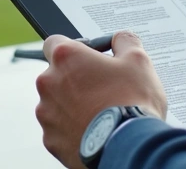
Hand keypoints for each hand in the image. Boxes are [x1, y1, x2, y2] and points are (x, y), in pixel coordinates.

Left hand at [35, 32, 167, 168]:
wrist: (129, 146)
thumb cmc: (132, 102)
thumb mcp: (138, 61)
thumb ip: (125, 41)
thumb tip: (121, 39)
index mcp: (66, 58)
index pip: (55, 42)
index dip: (73, 49)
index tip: (87, 58)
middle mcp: (49, 83)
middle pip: (56, 74)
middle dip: (75, 79)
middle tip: (101, 88)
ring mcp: (47, 113)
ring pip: (56, 103)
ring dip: (73, 105)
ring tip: (100, 113)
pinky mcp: (51, 140)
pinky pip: (59, 129)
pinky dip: (73, 128)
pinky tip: (94, 130)